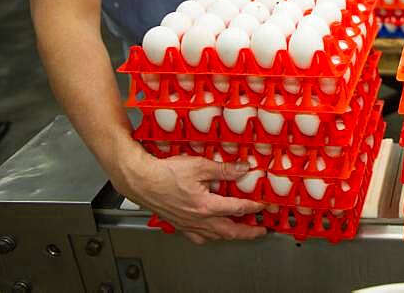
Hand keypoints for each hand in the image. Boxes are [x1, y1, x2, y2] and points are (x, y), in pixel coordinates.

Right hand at [116, 151, 267, 244]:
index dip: (253, 207)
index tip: (263, 206)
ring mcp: (188, 224)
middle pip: (229, 231)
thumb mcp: (199, 165)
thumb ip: (224, 169)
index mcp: (205, 206)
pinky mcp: (179, 224)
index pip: (237, 209)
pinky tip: (212, 233)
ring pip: (214, 236)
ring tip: (241, 232)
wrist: (141, 180)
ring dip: (230, 235)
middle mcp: (198, 219)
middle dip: (248, 232)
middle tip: (260, 231)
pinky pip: (198, 237)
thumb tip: (242, 168)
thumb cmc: (164, 173)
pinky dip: (210, 237)